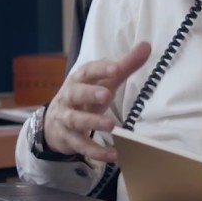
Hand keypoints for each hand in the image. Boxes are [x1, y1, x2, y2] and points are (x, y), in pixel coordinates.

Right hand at [42, 43, 151, 161]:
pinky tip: (112, 154)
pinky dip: (96, 151)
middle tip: (106, 95)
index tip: (116, 68)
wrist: (55, 123)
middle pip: (76, 93)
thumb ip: (124, 66)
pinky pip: (81, 145)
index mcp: (79, 80)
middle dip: (90, 94)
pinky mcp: (68, 138)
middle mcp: (69, 97)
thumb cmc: (86, 98)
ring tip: (111, 126)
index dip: (101, 69)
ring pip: (76, 120)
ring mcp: (66, 118)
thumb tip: (146, 46)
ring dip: (92, 123)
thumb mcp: (104, 82)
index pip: (88, 71)